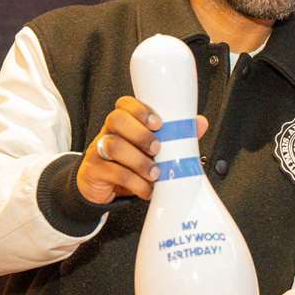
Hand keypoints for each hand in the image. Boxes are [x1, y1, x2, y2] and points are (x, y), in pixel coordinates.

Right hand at [76, 96, 207, 203]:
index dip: (141, 110)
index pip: (125, 105)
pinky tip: (146, 188)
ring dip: (139, 160)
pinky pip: (112, 172)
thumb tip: (200, 123)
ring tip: (155, 173)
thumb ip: (175, 136)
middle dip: (140, 134)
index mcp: (124, 123)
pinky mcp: (94, 171)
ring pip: (113, 146)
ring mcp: (98, 150)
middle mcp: (109, 132)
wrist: (106, 188)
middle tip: (157, 149)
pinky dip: (134, 182)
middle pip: (116, 120)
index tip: (159, 123)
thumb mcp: (153, 150)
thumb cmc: (131, 164)